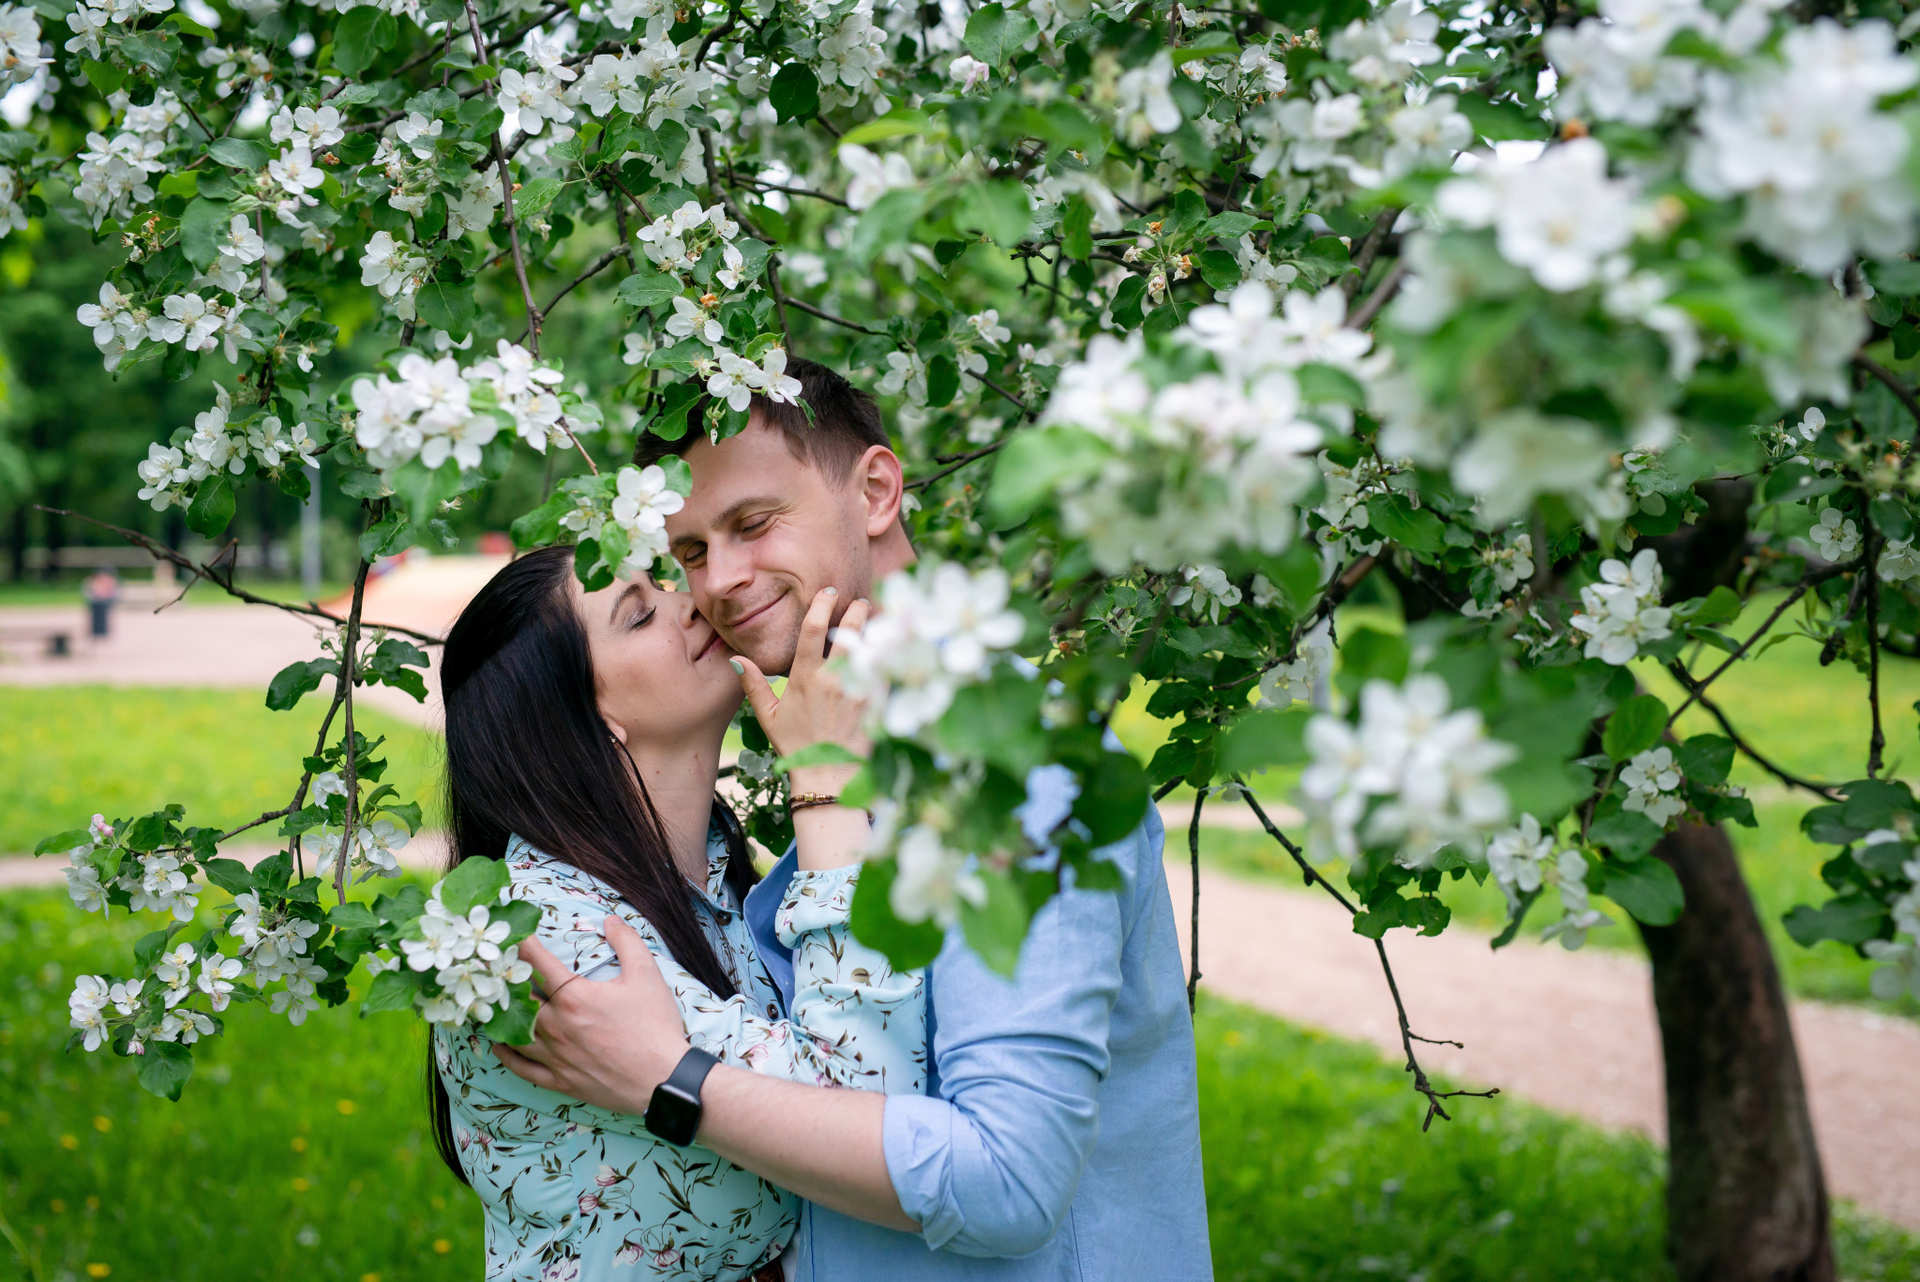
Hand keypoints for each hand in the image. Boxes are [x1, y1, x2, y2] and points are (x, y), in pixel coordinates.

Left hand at [493, 914, 689, 1116]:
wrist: (663, 1079)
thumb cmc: (655, 1026)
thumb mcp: (647, 975)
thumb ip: (627, 942)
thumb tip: (611, 920)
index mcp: (574, 997)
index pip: (537, 963)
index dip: (523, 944)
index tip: (515, 933)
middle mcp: (557, 1026)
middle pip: (518, 999)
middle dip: (505, 980)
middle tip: (496, 968)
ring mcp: (555, 1056)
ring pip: (515, 1034)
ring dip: (502, 1017)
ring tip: (493, 1005)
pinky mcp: (560, 1081)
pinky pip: (524, 1069)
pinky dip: (508, 1056)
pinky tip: (501, 1046)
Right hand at [732, 587, 871, 795]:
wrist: (829, 776)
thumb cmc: (797, 745)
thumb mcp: (768, 716)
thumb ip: (753, 685)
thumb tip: (736, 658)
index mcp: (805, 677)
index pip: (813, 627)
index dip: (822, 603)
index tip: (829, 592)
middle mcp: (833, 679)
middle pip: (849, 630)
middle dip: (857, 610)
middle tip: (860, 602)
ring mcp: (857, 689)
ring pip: (871, 647)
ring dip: (875, 630)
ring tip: (877, 621)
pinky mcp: (876, 701)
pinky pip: (886, 670)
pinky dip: (887, 656)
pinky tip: (889, 649)